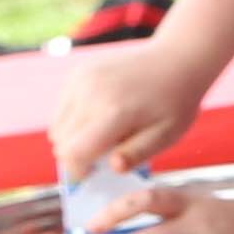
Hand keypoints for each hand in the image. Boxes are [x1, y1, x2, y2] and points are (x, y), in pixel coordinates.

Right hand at [51, 43, 203, 184]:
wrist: (176, 60)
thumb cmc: (174, 103)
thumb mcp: (166, 135)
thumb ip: (137, 154)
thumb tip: (113, 168)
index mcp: (115, 112)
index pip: (74, 152)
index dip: (78, 170)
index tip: (93, 174)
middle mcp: (92, 93)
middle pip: (62, 142)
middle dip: (78, 155)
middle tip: (103, 153)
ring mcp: (82, 80)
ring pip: (58, 127)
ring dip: (73, 138)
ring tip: (103, 135)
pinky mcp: (78, 74)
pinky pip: (62, 109)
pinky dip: (73, 120)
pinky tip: (98, 118)